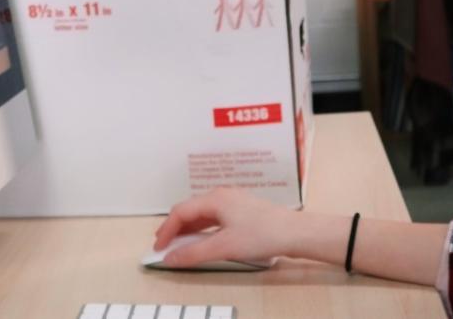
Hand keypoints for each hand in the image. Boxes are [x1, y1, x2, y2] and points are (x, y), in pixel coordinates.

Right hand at [153, 187, 296, 267]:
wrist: (294, 233)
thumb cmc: (263, 234)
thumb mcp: (224, 247)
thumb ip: (194, 253)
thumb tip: (171, 258)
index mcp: (215, 199)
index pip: (180, 212)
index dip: (166, 230)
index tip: (158, 248)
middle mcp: (222, 195)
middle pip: (190, 210)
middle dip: (175, 228)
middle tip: (164, 245)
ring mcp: (233, 202)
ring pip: (202, 214)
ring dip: (189, 229)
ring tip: (181, 245)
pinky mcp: (242, 210)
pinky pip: (214, 217)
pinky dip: (203, 229)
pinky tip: (204, 240)